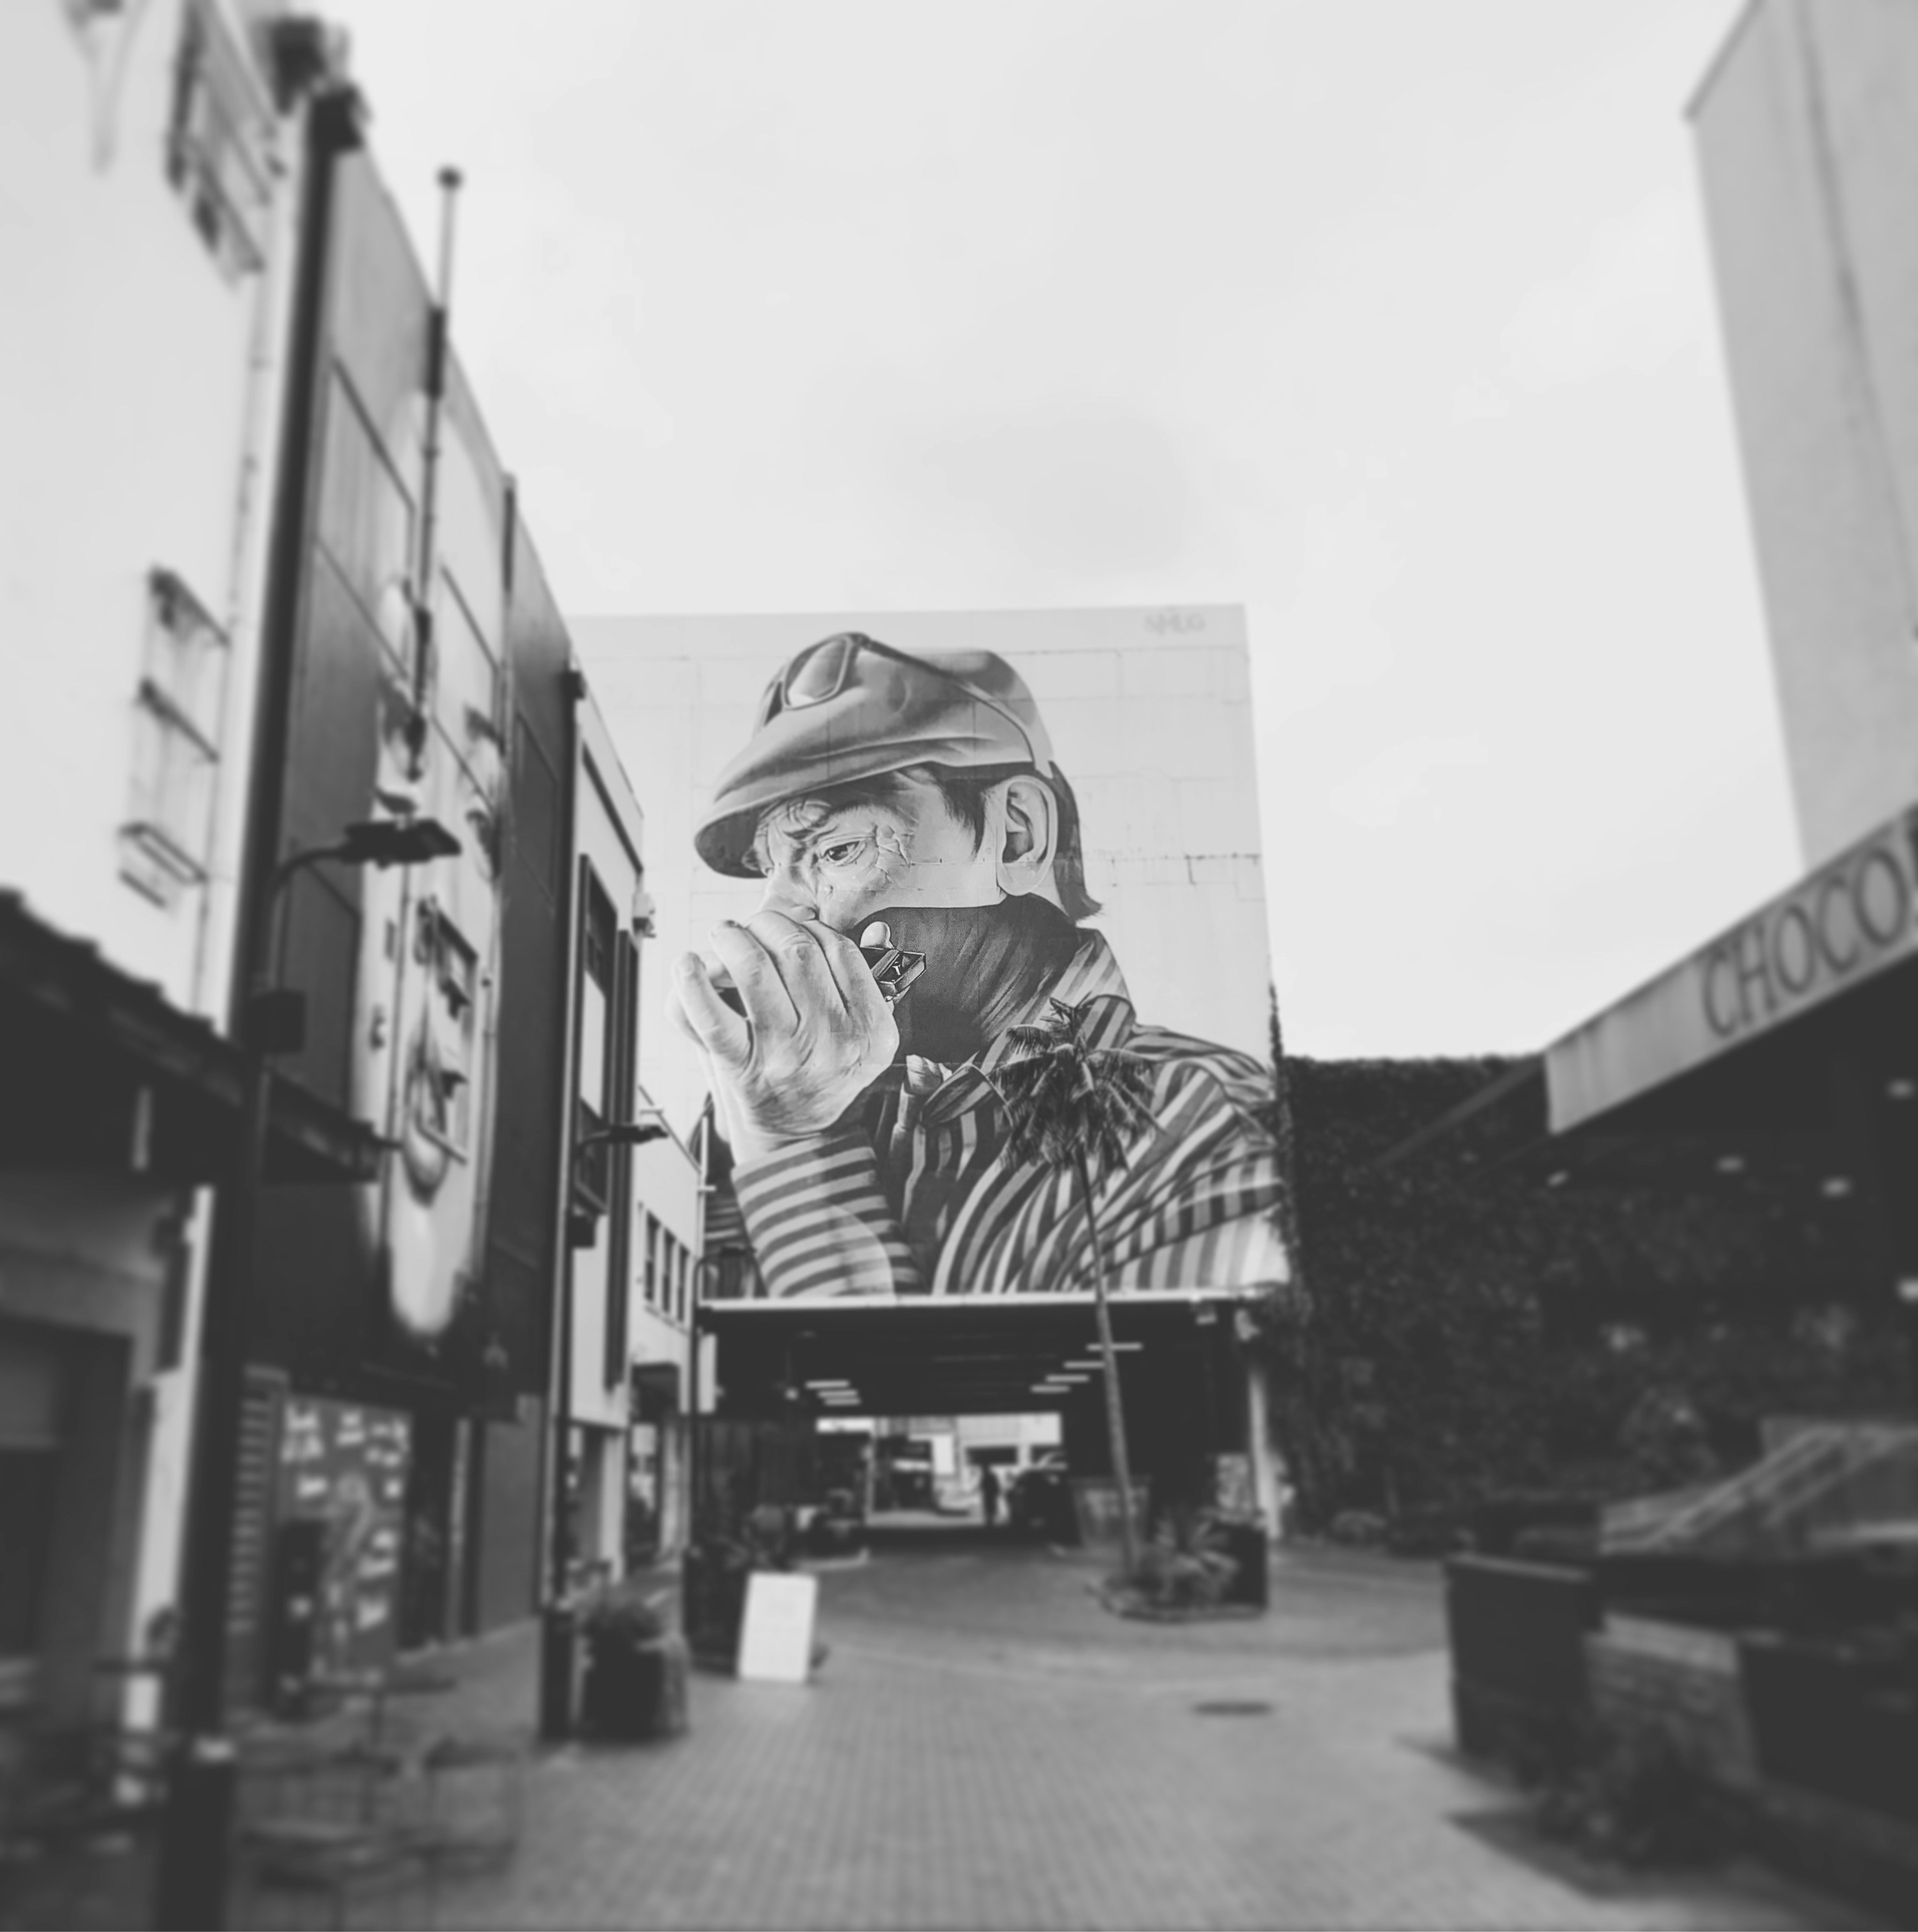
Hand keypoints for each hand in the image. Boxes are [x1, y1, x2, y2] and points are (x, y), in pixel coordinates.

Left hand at [670, 911, 897, 1164]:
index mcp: (871, 1030)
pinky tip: (687, 964)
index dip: (813, 928)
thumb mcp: (864, 1034)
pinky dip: (693, 985)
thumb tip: (876, 932)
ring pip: (754, 970)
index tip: (798, 928)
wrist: (796, 1134)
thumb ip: (868, 981)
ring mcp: (786, 1054)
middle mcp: (833, 1042)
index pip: (842, 951)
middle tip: (757, 926)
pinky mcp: (743, 1067)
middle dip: (771, 925)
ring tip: (726, 935)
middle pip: (798, 952)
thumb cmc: (825, 1071)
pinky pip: (712, 1018)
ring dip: (734, 939)